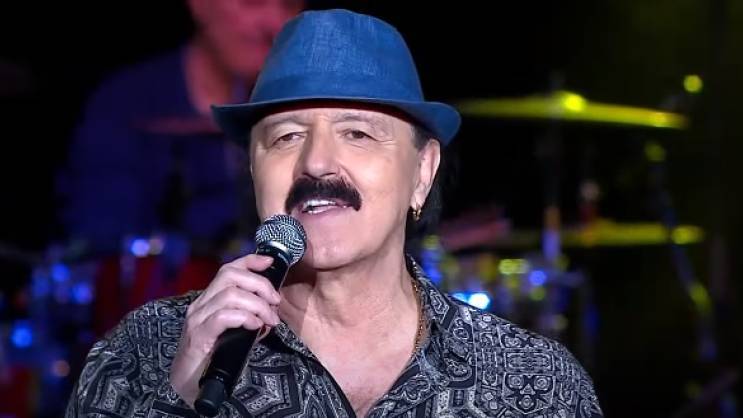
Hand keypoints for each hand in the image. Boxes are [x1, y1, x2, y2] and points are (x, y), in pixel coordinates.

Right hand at [169, 254, 280, 406]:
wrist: (190, 387)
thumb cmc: (213, 360)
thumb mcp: (236, 333)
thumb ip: (250, 319)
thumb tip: (271, 313)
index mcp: (209, 301)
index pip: (228, 270)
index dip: (250, 261)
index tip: (270, 263)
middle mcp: (200, 305)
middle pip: (230, 275)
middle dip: (259, 284)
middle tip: (276, 302)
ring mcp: (197, 319)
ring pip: (230, 294)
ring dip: (257, 304)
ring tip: (269, 320)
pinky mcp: (198, 336)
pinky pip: (223, 316)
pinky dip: (245, 317)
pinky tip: (255, 326)